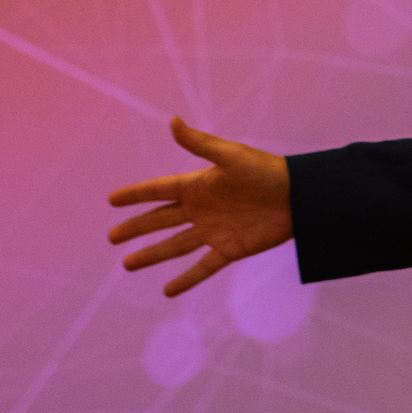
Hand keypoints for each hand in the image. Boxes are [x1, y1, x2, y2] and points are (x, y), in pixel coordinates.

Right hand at [107, 116, 293, 296]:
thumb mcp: (230, 156)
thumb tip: (172, 120)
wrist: (299, 197)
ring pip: (175, 246)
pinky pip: (203, 267)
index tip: (112, 199)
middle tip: (112, 237)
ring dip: (152, 255)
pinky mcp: (229, 249)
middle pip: (161, 220)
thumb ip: (200, 143)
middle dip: (137, 228)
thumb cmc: (266, 170)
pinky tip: (168, 291)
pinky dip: (186, 279)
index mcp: (199, 185)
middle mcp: (202, 209)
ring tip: (128, 264)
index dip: (136, 195)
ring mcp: (214, 231)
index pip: (159, 190)